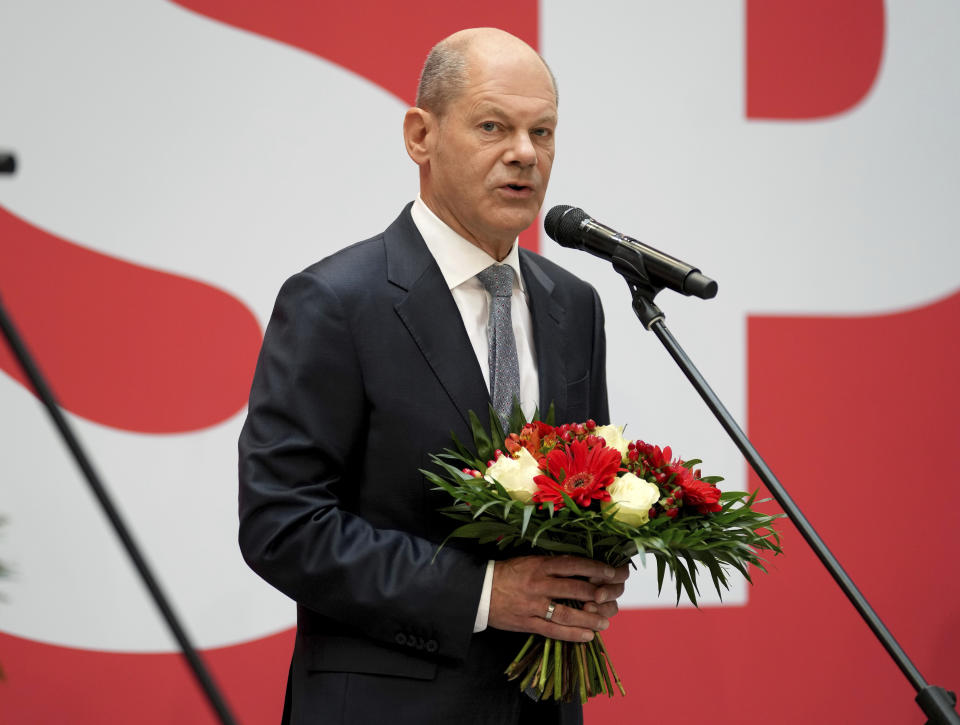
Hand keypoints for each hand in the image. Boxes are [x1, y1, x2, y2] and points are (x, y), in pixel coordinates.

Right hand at [488, 555, 629, 641]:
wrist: (479, 590)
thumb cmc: (508, 573)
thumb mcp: (530, 561)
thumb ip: (553, 565)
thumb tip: (582, 568)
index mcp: (540, 565)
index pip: (573, 565)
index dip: (595, 569)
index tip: (612, 572)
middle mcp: (538, 584)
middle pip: (575, 589)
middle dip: (598, 595)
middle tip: (613, 598)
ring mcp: (533, 605)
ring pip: (567, 613)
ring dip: (589, 619)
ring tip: (605, 623)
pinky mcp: (527, 623)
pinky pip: (553, 631)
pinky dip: (572, 634)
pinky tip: (587, 636)